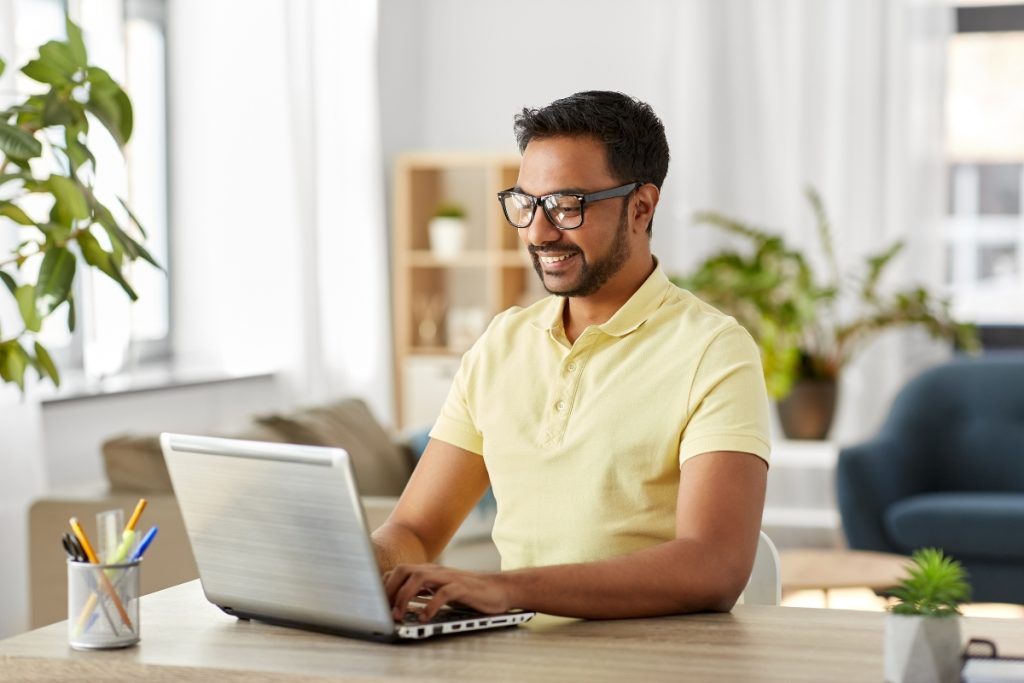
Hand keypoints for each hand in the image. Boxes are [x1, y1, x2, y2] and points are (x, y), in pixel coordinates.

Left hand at [383, 563, 513, 621]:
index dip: (384, 586)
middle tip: (385, 611)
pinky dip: (430, 605)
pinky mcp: (463, 588)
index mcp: (429, 571)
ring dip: (405, 596)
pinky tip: (425, 617)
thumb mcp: (442, 589)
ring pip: (419, 577)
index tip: (377, 604)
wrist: (500, 589)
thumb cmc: (470, 592)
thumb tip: (399, 603)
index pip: (399, 571)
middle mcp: (437, 571)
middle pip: (404, 570)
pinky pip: (443, 593)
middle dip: (390, 589)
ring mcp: (450, 578)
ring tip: (400, 615)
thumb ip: (424, 591)